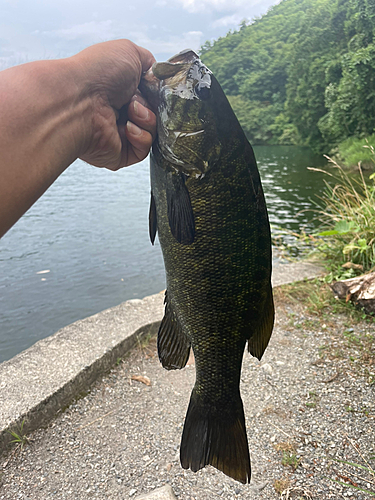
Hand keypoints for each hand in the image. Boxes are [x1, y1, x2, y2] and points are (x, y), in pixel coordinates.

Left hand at [71, 40, 156, 169]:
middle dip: (151, 105)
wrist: (79, 99)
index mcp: (119, 91)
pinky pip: (143, 151)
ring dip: (147, 119)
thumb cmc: (98, 73)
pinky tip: (128, 127)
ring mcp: (117, 135)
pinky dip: (141, 137)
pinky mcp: (118, 155)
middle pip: (154, 115)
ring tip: (130, 110)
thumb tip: (157, 75)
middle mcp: (117, 113)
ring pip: (152, 133)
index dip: (155, 93)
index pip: (149, 97)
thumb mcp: (129, 52)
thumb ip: (148, 62)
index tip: (153, 87)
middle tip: (135, 98)